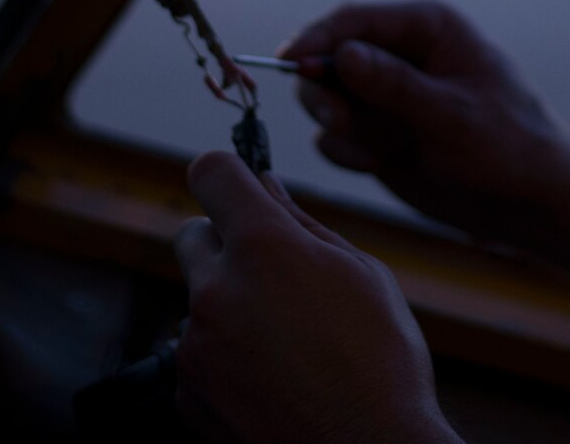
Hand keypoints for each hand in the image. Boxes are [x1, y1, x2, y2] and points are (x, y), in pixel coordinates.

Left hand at [173, 151, 459, 443]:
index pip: (211, 173)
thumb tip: (268, 189)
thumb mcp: (363, 276)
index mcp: (264, 248)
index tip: (238, 187)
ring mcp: (195, 348)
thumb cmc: (382, 364)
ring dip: (228, 309)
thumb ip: (305, 225)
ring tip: (287, 345)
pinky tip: (272, 380)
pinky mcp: (188, 395)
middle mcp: (216, 291)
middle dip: (225, 244)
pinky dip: (224, 360)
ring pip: (199, 302)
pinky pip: (196, 356)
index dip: (227, 174)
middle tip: (273, 275)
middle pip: (192, 236)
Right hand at [278, 0, 569, 247]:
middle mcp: (401, 54)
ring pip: (325, 98)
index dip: (316, 37)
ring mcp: (387, 95)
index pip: (354, 19)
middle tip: (341, 122)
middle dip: (325, 91)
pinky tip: (380, 162)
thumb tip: (341, 55)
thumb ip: (394, 86)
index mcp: (427, 28)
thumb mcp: (452, 116)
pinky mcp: (378, 132)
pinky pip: (335, 135)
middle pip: (328, 57)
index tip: (287, 61)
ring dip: (342, 125)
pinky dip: (348, 151)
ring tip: (382, 148)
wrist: (530, 200)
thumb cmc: (509, 146)